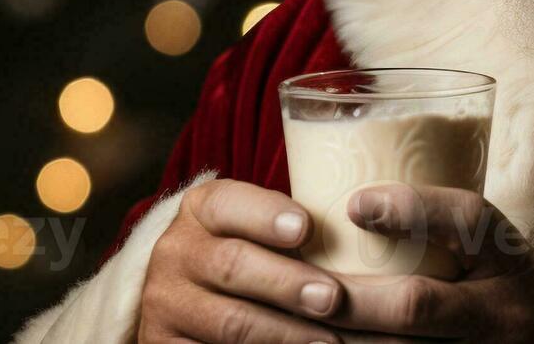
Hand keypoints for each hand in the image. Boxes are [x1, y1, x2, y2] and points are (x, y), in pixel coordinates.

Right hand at [139, 178, 345, 343]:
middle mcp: (177, 252)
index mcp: (201, 210)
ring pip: (230, 322)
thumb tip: (365, 243)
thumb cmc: (245, 253)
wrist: (185, 298)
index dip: (267, 215)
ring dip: (285, 334)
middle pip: (233, 265)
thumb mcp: (254, 229)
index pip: (229, 204)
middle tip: (333, 298)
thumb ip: (293, 231)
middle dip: (287, 283)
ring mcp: (168, 304)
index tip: (306, 228)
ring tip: (329, 342)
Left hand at [323, 184, 533, 343]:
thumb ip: (444, 233)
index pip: (468, 220)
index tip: (354, 204)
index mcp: (510, 259)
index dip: (411, 208)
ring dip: (347, 342)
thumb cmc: (511, 297)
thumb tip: (348, 204)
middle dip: (352, 301)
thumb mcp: (499, 256)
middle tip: (302, 291)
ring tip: (296, 328)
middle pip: (418, 302)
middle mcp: (505, 310)